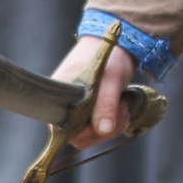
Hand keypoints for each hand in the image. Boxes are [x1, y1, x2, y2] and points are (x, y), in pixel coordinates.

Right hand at [54, 33, 137, 148]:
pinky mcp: (89, 111)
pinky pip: (98, 128)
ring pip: (91, 134)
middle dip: (103, 130)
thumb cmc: (110, 57)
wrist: (119, 45)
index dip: (86, 132)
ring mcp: (77, 109)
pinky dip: (113, 123)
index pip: (64, 131)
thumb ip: (106, 105)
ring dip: (111, 126)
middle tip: (121, 110)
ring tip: (122, 106)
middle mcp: (64, 106)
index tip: (106, 121)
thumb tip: (103, 130)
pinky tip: (121, 108)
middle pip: (79, 136)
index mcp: (60, 97)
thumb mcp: (111, 80)